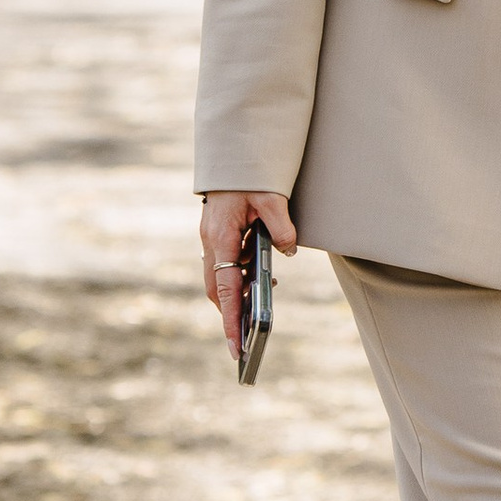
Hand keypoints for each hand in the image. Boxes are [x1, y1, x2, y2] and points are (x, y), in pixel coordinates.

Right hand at [200, 188, 297, 358]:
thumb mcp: (271, 198)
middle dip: (230, 316)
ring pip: (220, 278)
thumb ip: (281, 227)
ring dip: (237, 296)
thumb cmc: (249, 174)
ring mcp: (212, 239)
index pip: (224, 289)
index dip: (230, 321)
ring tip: (259, 312)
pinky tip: (261, 278)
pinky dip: (240, 277)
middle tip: (246, 340)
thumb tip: (288, 252)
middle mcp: (212, 242)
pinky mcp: (218, 235)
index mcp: (220, 236)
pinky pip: (227, 264)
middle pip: (217, 290)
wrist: (233, 153)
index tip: (236, 346)